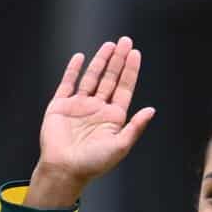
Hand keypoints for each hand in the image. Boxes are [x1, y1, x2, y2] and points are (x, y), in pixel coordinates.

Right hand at [26, 37, 154, 207]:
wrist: (64, 170)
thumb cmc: (93, 163)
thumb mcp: (120, 146)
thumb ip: (135, 127)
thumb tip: (151, 110)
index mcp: (112, 118)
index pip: (124, 89)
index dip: (130, 71)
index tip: (135, 54)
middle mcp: (97, 109)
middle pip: (110, 79)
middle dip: (118, 60)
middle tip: (125, 41)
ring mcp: (78, 106)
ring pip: (91, 77)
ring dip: (100, 61)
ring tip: (109, 45)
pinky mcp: (60, 106)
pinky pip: (68, 83)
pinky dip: (73, 70)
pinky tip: (80, 57)